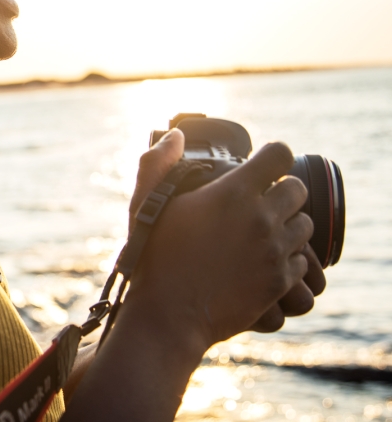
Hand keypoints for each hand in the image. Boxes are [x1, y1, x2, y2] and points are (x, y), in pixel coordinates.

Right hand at [126, 128, 313, 347]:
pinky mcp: (280, 281)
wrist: (169, 314)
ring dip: (287, 224)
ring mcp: (274, 251)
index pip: (280, 155)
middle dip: (281, 191)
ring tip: (262, 232)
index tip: (263, 165)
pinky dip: (287, 257)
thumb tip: (176, 136)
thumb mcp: (146, 203)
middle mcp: (260, 217)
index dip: (273, 156)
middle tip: (260, 201)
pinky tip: (262, 260)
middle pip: (297, 189)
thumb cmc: (154, 256)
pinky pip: (301, 260)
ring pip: (304, 224)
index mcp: (232, 192)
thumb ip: (158, 162)